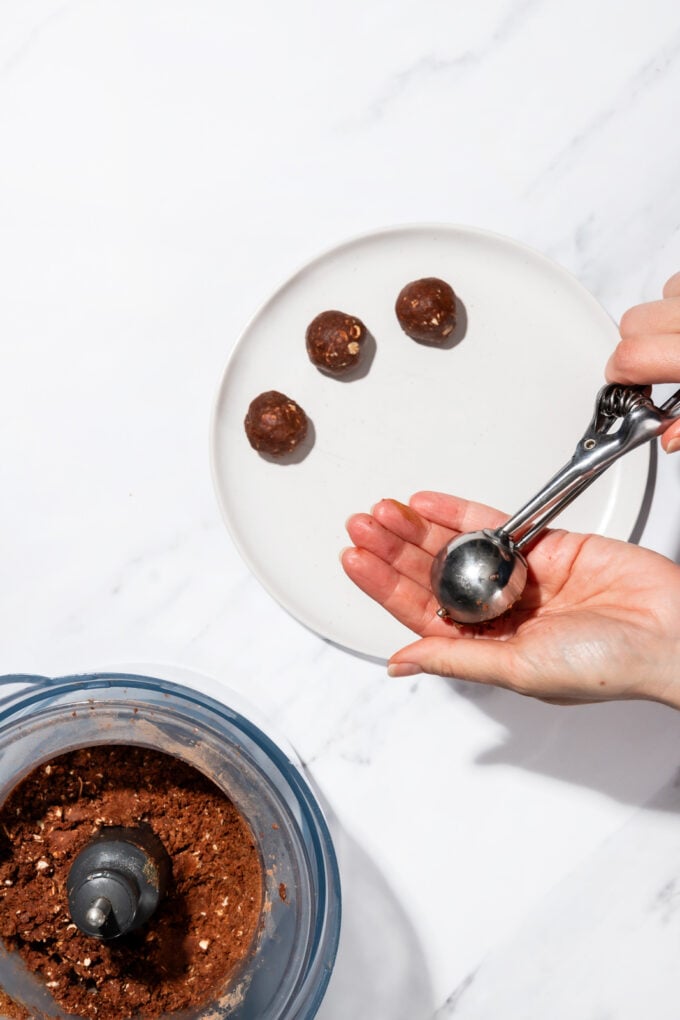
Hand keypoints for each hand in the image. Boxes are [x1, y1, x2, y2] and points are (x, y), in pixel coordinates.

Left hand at [342, 492, 679, 706]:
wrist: (670, 630)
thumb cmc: (608, 666)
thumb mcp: (518, 668)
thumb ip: (456, 658)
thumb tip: (401, 663)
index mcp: (488, 646)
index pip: (421, 611)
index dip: (384, 586)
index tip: (355, 560)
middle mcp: (500, 612)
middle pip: (433, 574)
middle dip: (394, 550)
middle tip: (361, 526)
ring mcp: (522, 577)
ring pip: (457, 547)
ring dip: (419, 529)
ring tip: (384, 512)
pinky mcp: (547, 547)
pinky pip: (494, 524)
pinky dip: (459, 513)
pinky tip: (426, 504)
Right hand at [606, 270, 679, 451]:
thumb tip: (667, 438)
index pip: (630, 357)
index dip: (622, 378)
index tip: (632, 391)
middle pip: (632, 326)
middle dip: (636, 350)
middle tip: (660, 371)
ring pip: (655, 298)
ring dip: (659, 323)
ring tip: (679, 342)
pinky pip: (676, 284)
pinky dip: (677, 304)